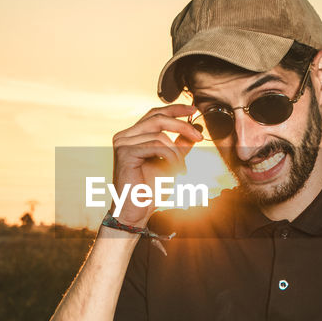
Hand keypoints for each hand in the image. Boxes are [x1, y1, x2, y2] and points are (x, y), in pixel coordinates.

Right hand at [110, 103, 202, 225]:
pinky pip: (156, 147)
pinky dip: (171, 158)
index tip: (194, 110)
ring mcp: (122, 143)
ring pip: (160, 135)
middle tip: (199, 137)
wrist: (137, 211)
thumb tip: (194, 130)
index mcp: (132, 135)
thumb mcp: (170, 163)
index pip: (154, 114)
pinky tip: (176, 171)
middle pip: (157, 119)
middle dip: (182, 126)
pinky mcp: (125, 153)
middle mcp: (124, 136)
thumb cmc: (150, 190)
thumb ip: (179, 146)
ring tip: (182, 169)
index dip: (174, 109)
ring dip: (177, 153)